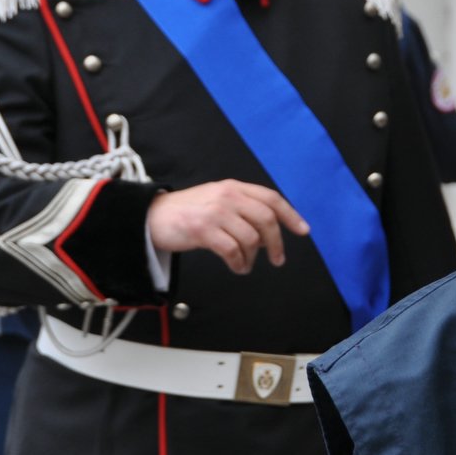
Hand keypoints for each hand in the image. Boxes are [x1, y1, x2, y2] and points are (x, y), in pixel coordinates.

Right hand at [146, 180, 309, 275]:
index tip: (303, 230)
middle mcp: (227, 195)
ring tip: (245, 265)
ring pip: (251, 239)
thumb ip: (243, 210)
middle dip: (276, 243)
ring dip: (252, 258)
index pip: (271, 199)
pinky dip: (239, 263)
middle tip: (277, 260)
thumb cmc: (187, 212)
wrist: (152, 217)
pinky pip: (233, 250)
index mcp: (234, 187)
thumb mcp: (217, 201)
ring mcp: (215, 212)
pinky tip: (236, 267)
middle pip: (266, 220)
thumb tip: (268, 235)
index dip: (290, 215)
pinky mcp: (203, 229)